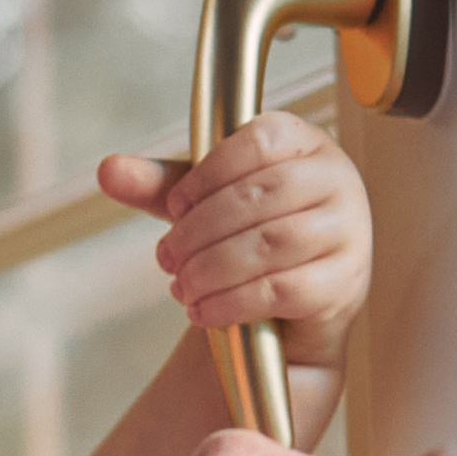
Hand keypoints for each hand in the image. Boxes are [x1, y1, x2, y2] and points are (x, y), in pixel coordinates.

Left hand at [99, 109, 371, 375]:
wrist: (286, 314)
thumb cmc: (250, 239)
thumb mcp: (202, 205)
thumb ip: (161, 186)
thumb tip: (109, 170)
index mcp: (305, 144)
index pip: (259, 141)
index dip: (208, 173)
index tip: (176, 205)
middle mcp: (337, 181)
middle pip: (261, 195)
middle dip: (200, 229)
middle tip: (167, 256)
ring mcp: (347, 233)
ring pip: (272, 243)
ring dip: (212, 268)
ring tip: (182, 286)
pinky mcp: (343, 284)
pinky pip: (283, 289)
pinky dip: (232, 302)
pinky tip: (204, 310)